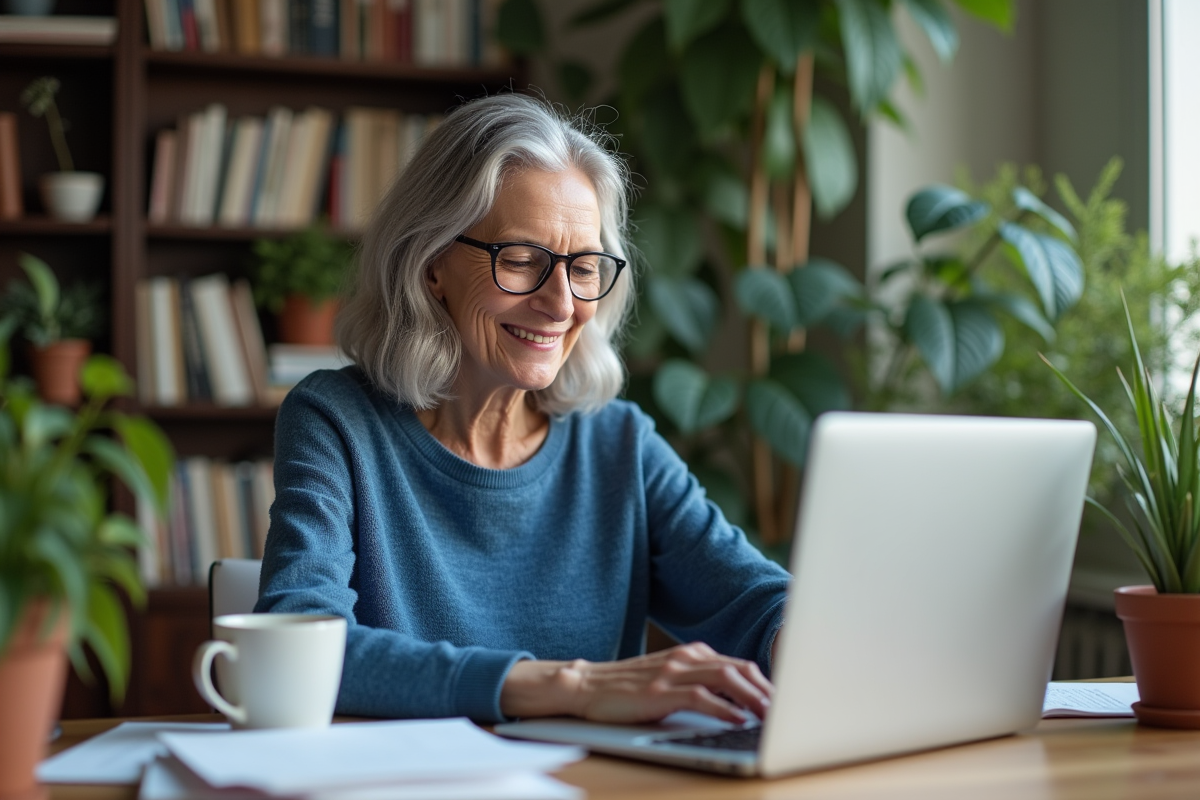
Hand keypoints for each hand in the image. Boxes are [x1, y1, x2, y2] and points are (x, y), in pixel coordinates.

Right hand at [500, 642, 771, 723]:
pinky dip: (724, 708)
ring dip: (753, 698)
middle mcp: (685, 658)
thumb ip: (699, 682)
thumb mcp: (668, 678)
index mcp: (691, 654)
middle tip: (788, 710)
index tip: (784, 702)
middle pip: (739, 669)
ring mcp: (672, 673)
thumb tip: (737, 703)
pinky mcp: (659, 692)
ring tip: (771, 715)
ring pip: (726, 680)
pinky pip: (700, 697)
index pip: (739, 665)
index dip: (765, 683)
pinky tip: (738, 719)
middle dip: (767, 690)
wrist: (585, 685)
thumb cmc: (628, 687)